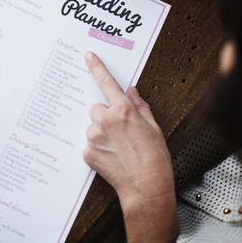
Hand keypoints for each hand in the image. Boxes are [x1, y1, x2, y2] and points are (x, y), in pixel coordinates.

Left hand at [83, 51, 175, 242]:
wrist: (146, 186)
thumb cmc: (154, 158)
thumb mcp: (154, 127)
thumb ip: (140, 106)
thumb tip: (131, 90)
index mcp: (125, 110)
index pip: (107, 83)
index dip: (97, 67)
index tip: (88, 56)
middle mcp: (106, 120)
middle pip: (96, 108)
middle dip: (105, 117)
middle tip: (119, 133)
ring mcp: (94, 136)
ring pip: (92, 127)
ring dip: (100, 134)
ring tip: (117, 149)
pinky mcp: (87, 151)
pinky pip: (88, 144)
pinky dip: (97, 149)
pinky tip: (110, 158)